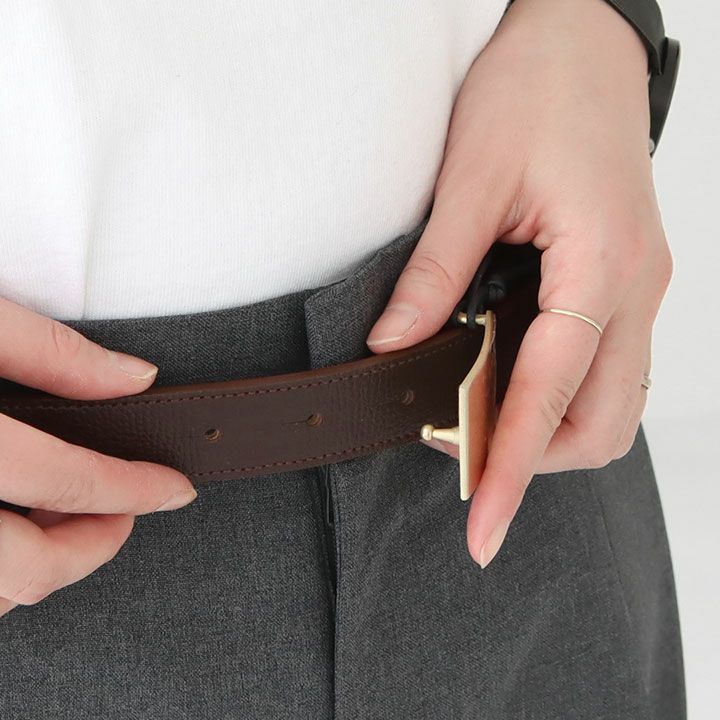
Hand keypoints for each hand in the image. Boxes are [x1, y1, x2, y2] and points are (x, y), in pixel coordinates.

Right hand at [0, 298, 196, 617]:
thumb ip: (53, 354)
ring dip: (37, 565)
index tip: (174, 489)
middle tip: (122, 516)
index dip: (132, 490)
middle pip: (27, 570)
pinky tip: (13, 518)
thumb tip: (137, 378)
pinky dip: (2, 562)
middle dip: (91, 549)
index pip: (67, 482)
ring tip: (60, 515)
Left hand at [365, 0, 672, 566]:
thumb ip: (434, 275)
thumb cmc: (535, 90)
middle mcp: (636, 290)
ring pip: (610, 400)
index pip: (552, 397)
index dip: (512, 468)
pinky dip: (558, 388)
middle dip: (537, 457)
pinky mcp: (625, 280)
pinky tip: (507, 373)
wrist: (583, 39)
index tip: (483, 527)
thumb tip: (396, 347)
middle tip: (462, 452)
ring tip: (480, 415)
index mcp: (603, 267)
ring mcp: (639, 288)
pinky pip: (604, 363)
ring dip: (549, 425)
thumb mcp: (471, 182)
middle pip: (601, 421)